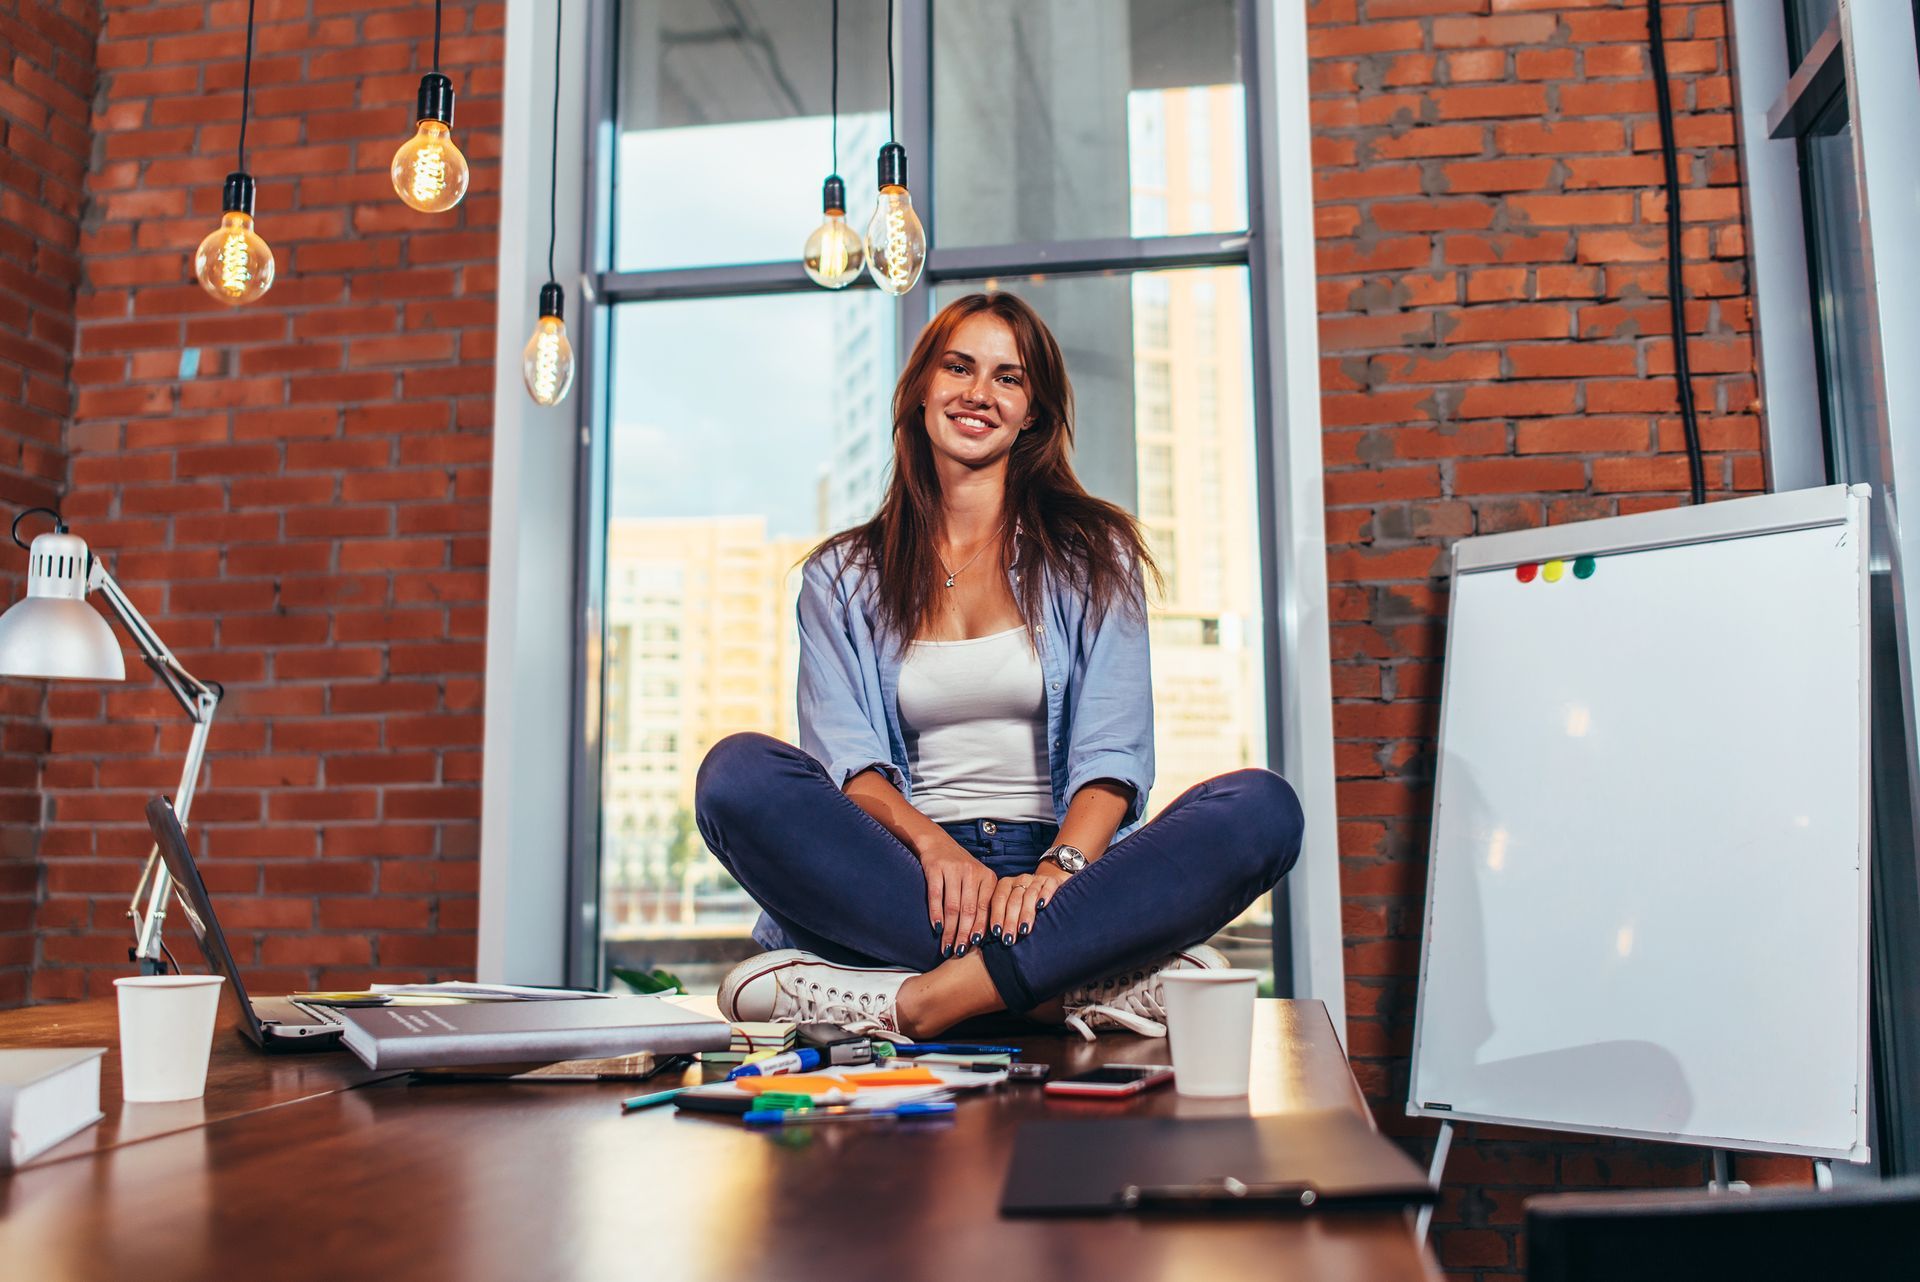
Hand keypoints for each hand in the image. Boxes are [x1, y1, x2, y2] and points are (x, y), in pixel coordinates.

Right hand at [919, 841, 998, 958]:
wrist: (938, 843)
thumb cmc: (960, 869)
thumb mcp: (977, 881)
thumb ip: (981, 902)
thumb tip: (983, 936)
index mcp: (987, 877)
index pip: (985, 908)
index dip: (980, 929)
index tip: (975, 946)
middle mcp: (972, 872)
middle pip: (969, 910)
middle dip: (964, 934)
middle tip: (959, 952)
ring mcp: (954, 869)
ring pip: (953, 906)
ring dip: (949, 929)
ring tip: (946, 946)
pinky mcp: (936, 868)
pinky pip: (936, 896)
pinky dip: (936, 914)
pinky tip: (936, 928)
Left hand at [988, 861, 1071, 945]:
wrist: (1046, 884)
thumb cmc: (1023, 901)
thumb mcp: (1010, 903)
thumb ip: (1001, 915)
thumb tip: (989, 937)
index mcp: (1006, 884)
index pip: (999, 899)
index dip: (997, 915)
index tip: (996, 931)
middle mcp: (1020, 880)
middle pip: (1014, 900)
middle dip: (1010, 921)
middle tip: (1009, 938)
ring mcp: (1036, 880)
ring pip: (1030, 896)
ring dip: (1026, 914)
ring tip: (1024, 930)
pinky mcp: (1051, 881)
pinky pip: (1048, 886)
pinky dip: (1044, 895)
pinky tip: (1041, 906)